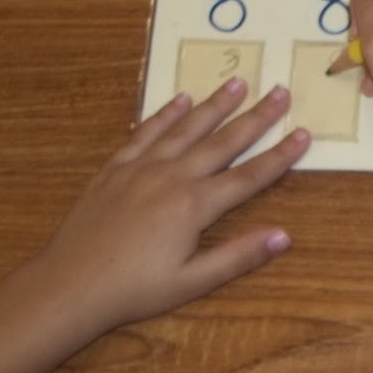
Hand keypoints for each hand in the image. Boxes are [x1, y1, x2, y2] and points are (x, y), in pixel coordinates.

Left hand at [27, 80, 308, 335]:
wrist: (69, 284)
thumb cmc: (134, 290)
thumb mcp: (192, 282)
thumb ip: (239, 256)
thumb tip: (284, 236)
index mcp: (194, 207)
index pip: (249, 176)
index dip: (279, 156)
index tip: (303, 134)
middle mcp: (171, 178)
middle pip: (223, 142)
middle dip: (256, 117)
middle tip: (281, 92)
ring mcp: (141, 169)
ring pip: (186, 129)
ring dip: (214, 105)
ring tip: (238, 82)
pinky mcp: (115, 169)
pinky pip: (145, 133)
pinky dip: (165, 114)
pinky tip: (180, 99)